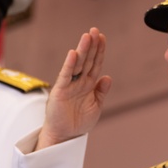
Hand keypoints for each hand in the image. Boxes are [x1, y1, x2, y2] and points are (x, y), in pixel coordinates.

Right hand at [36, 28, 111, 149]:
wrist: (65, 136)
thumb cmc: (79, 122)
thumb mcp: (96, 106)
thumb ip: (101, 91)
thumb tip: (108, 77)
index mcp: (88, 84)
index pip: (95, 63)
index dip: (99, 51)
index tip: (102, 37)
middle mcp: (79, 81)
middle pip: (87, 60)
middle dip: (91, 45)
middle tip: (95, 30)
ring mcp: (69, 85)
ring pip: (77, 64)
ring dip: (82, 50)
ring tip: (87, 36)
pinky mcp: (60, 91)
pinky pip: (66, 76)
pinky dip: (69, 64)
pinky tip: (73, 53)